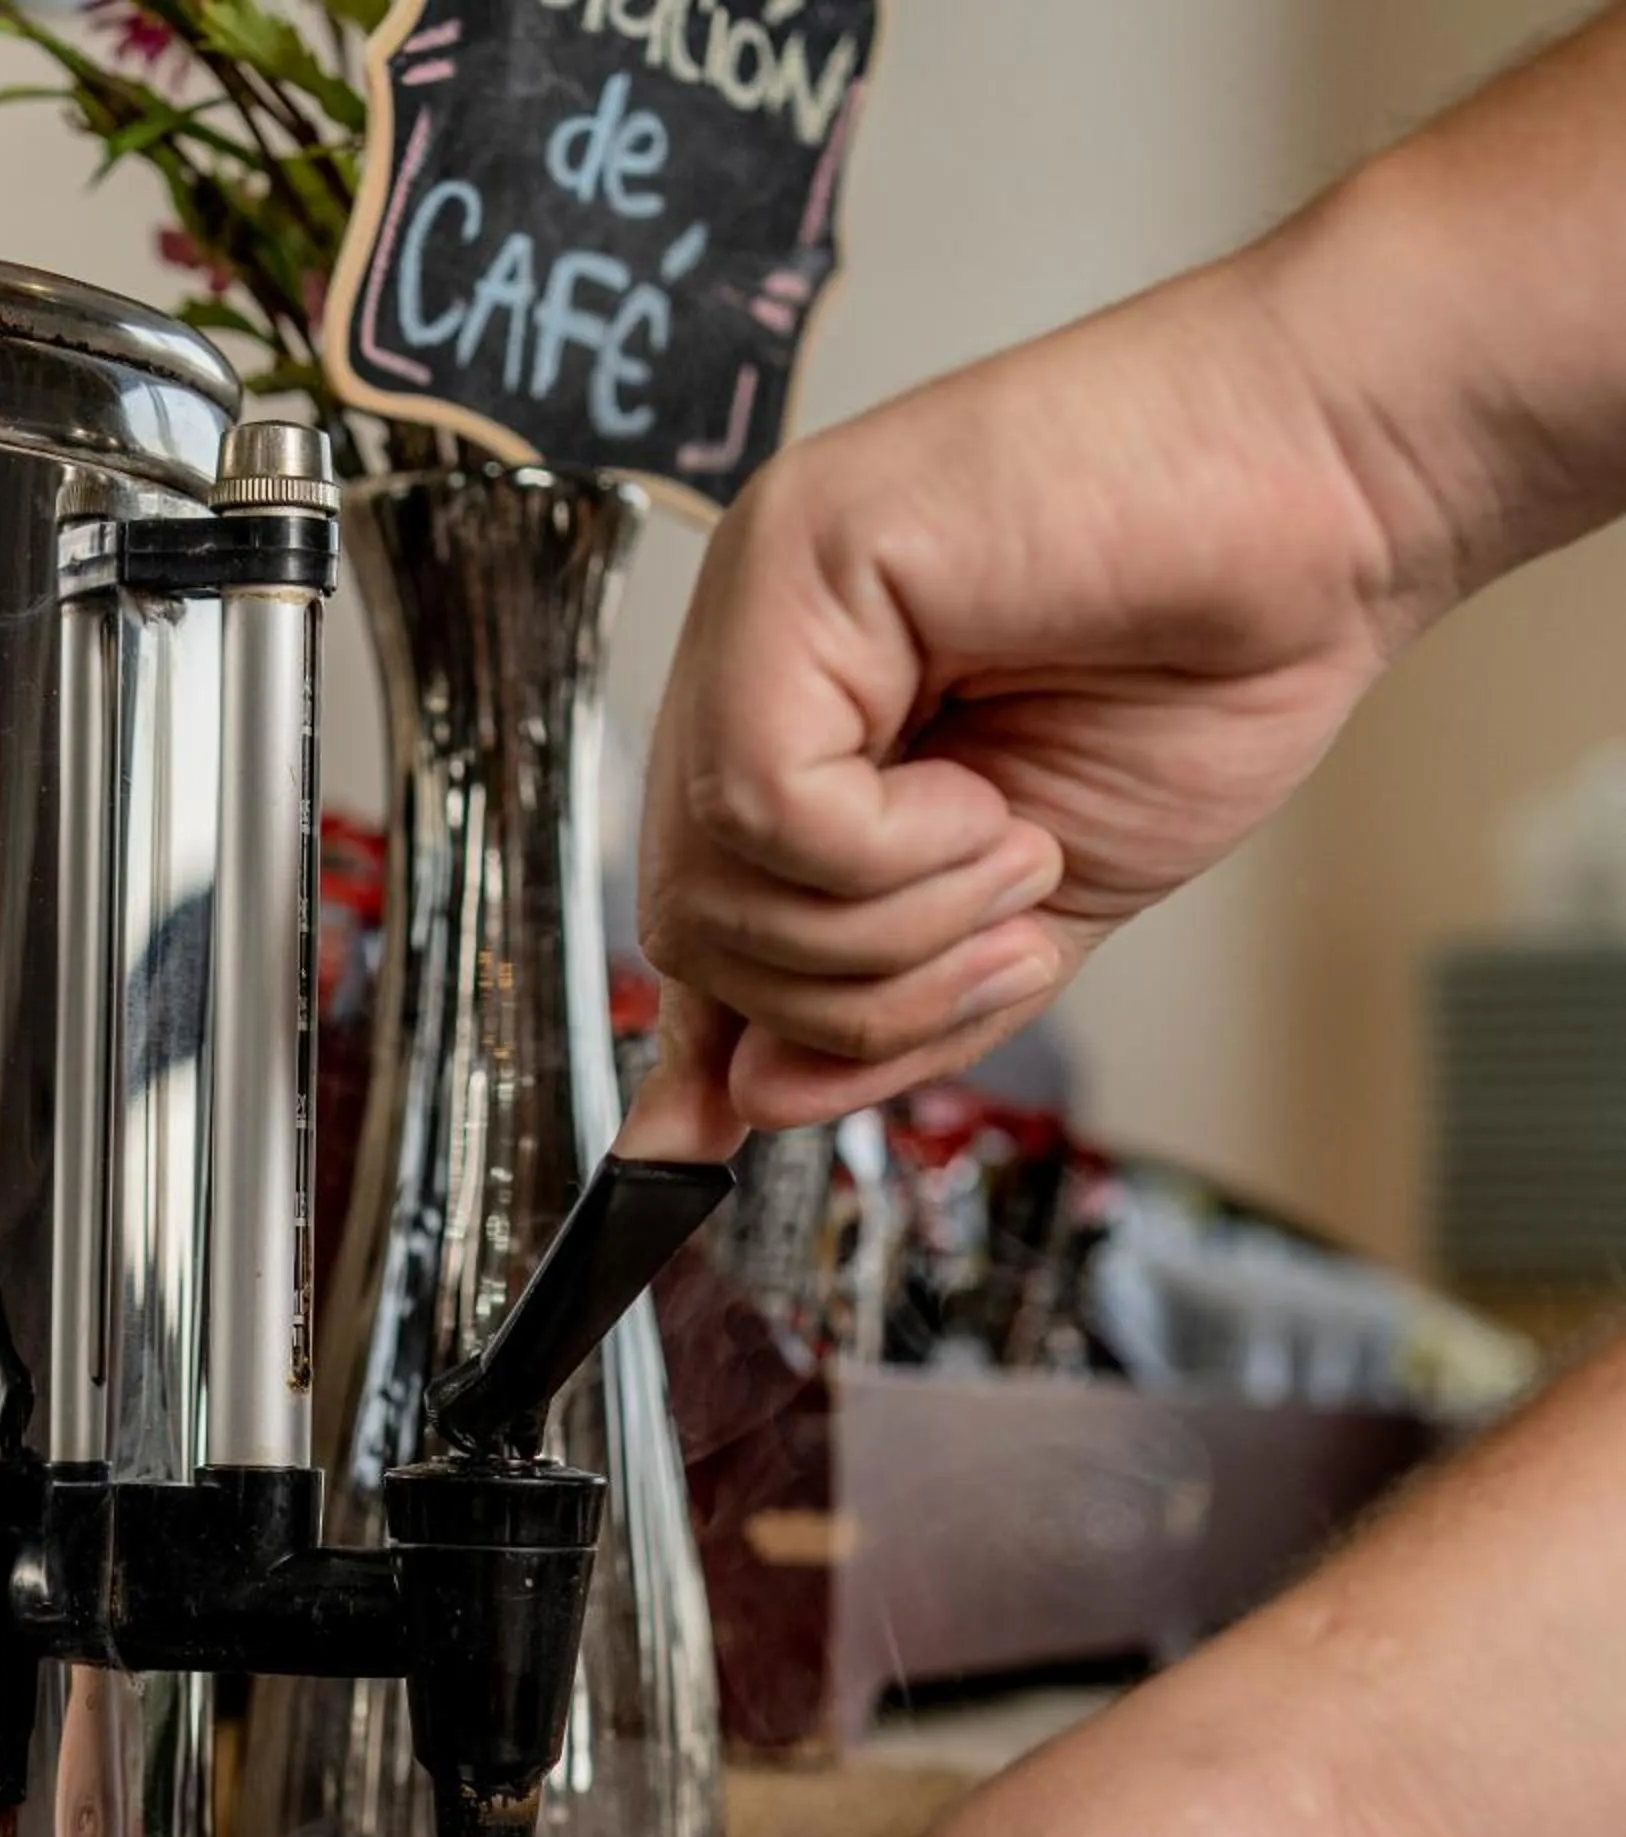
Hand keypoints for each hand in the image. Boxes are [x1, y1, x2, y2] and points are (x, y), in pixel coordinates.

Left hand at [627, 252, 1422, 1155]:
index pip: (699, 925)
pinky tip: (990, 801)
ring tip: (1019, 848)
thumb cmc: (1202, 668)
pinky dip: (895, 855)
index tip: (700, 1141)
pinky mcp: (794, 557)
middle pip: (692, 936)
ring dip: (896, 933)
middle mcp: (753, 665)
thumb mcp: (1027, 915)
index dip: (712, 1045)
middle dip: (856, 998)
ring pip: (715, 888)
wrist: (1335, 503)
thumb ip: (892, 1010)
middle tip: (1010, 938)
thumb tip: (742, 1105)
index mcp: (800, 733)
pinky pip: (767, 808)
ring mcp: (761, 605)